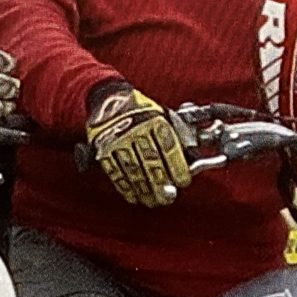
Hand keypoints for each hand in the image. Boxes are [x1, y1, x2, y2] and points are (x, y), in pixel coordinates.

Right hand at [85, 86, 190, 206]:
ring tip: (153, 200)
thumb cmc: (140, 108)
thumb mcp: (162, 114)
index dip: (178, 167)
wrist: (108, 97)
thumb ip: (178, 133)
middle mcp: (135, 129)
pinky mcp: (102, 148)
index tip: (183, 181)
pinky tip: (134, 196)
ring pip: (133, 169)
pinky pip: (114, 171)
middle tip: (169, 196)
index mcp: (154, 119)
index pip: (169, 147)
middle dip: (161, 183)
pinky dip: (125, 186)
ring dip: (144, 189)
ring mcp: (117, 139)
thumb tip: (194, 155)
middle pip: (151, 161)